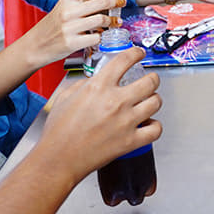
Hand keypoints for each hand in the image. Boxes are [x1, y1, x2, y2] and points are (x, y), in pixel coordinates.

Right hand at [22, 0, 125, 67]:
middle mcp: (68, 11)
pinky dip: (103, 36)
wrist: (35, 46)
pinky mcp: (73, 43)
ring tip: (116, 22)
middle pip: (102, 1)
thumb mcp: (62, 7)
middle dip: (117, 1)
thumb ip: (79, 0)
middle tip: (122, 2)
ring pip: (102, 19)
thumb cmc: (51, 26)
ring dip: (113, 21)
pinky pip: (97, 37)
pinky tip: (102, 35)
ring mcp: (70, 28)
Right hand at [40, 46, 161, 174]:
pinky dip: (155, 126)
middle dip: (152, 78)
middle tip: (149, 80)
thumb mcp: (64, 97)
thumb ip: (82, 84)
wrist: (57, 160)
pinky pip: (156, 129)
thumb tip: (93, 80)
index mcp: (98, 86)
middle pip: (150, 81)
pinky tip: (148, 124)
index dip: (137, 53)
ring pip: (156, 102)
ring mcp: (125, 121)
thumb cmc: (58, 132)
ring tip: (149, 101)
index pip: (126, 59)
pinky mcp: (130, 142)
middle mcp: (115, 101)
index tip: (139, 53)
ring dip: (154, 100)